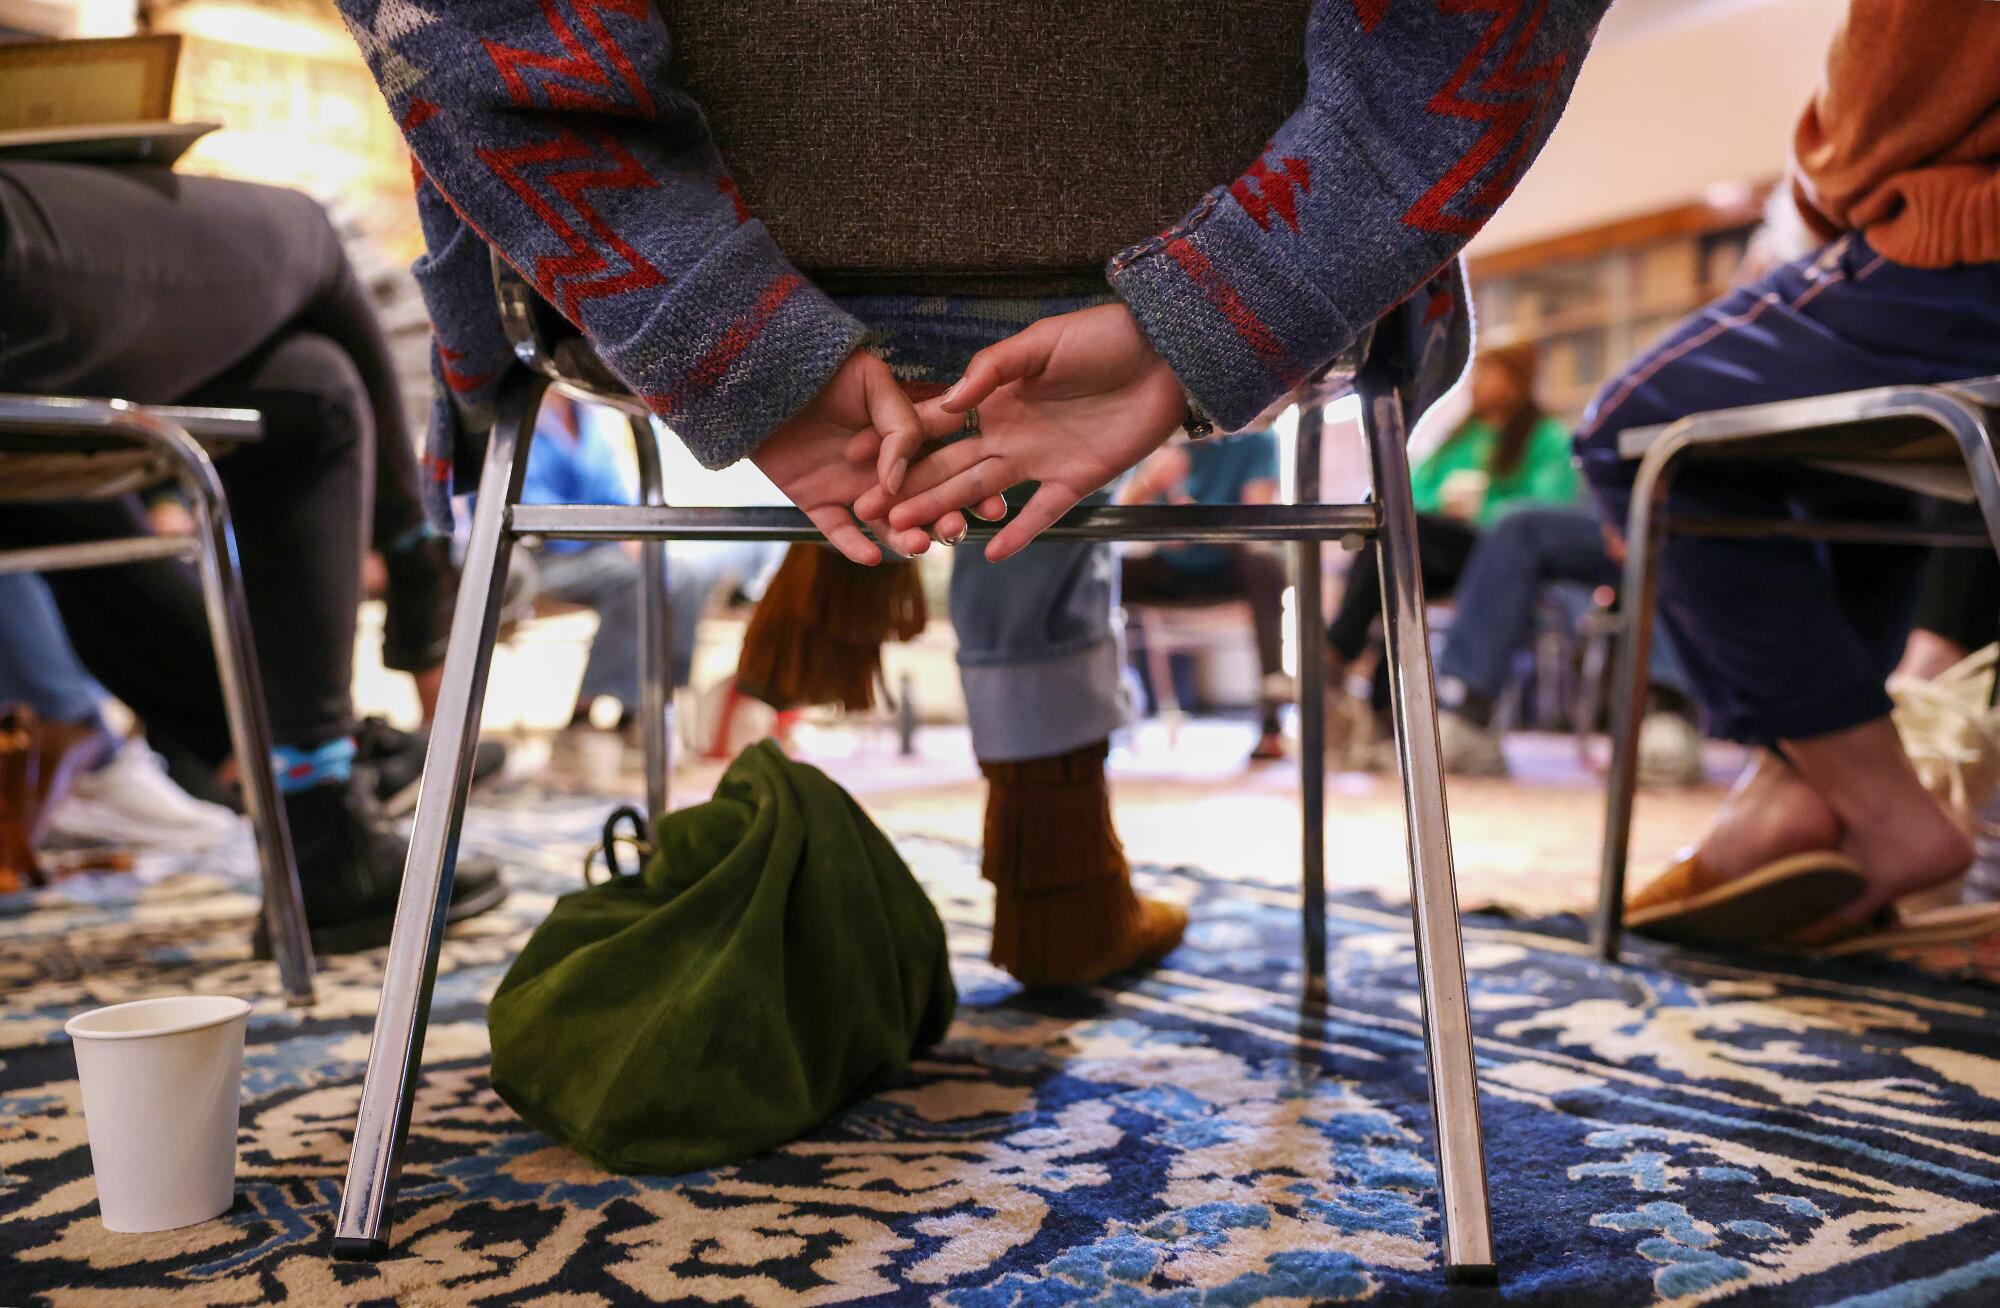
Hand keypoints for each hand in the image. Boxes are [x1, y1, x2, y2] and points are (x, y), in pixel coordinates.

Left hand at [751, 349, 953, 563]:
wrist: (763, 375)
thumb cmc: (823, 369)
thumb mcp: (872, 383)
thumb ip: (899, 426)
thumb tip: (898, 480)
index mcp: (905, 438)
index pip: (946, 468)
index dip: (971, 488)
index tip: (992, 506)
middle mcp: (883, 467)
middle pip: (923, 502)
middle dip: (943, 520)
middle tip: (954, 530)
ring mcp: (852, 487)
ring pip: (887, 523)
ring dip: (905, 537)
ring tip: (917, 544)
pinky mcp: (817, 502)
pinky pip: (839, 532)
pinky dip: (855, 547)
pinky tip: (872, 555)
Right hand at [858, 304, 1187, 561]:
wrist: (1164, 356)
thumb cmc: (1102, 337)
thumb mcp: (1041, 342)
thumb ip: (994, 369)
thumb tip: (948, 402)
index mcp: (995, 399)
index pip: (935, 426)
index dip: (897, 445)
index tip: (854, 460)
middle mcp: (1009, 433)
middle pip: (948, 467)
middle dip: (906, 491)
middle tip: (866, 512)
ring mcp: (1040, 460)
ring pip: (982, 493)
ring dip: (945, 513)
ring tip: (908, 536)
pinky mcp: (1077, 480)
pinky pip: (1042, 513)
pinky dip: (1018, 534)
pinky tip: (987, 552)